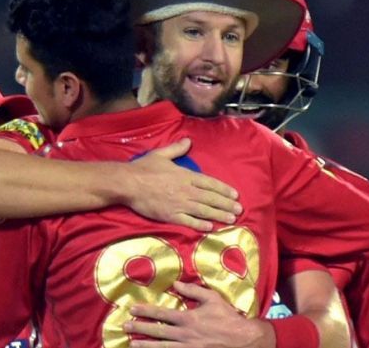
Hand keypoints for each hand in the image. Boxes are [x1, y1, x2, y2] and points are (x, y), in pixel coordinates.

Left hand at [124, 281, 272, 347]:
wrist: (245, 341)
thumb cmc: (228, 318)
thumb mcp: (212, 299)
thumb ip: (192, 291)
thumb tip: (175, 285)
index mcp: (188, 319)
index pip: (161, 314)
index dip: (145, 311)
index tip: (131, 309)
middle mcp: (185, 335)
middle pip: (157, 332)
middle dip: (139, 328)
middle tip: (124, 326)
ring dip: (145, 346)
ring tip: (132, 344)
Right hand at [125, 138, 241, 230]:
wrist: (128, 183)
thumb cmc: (143, 168)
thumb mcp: (161, 154)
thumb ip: (176, 149)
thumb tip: (188, 141)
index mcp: (185, 175)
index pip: (209, 183)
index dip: (223, 189)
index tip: (235, 194)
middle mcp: (186, 190)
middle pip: (211, 198)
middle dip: (226, 204)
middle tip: (239, 210)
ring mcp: (179, 204)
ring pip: (204, 211)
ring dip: (219, 215)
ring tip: (231, 219)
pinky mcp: (170, 215)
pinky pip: (189, 221)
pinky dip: (201, 225)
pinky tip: (211, 227)